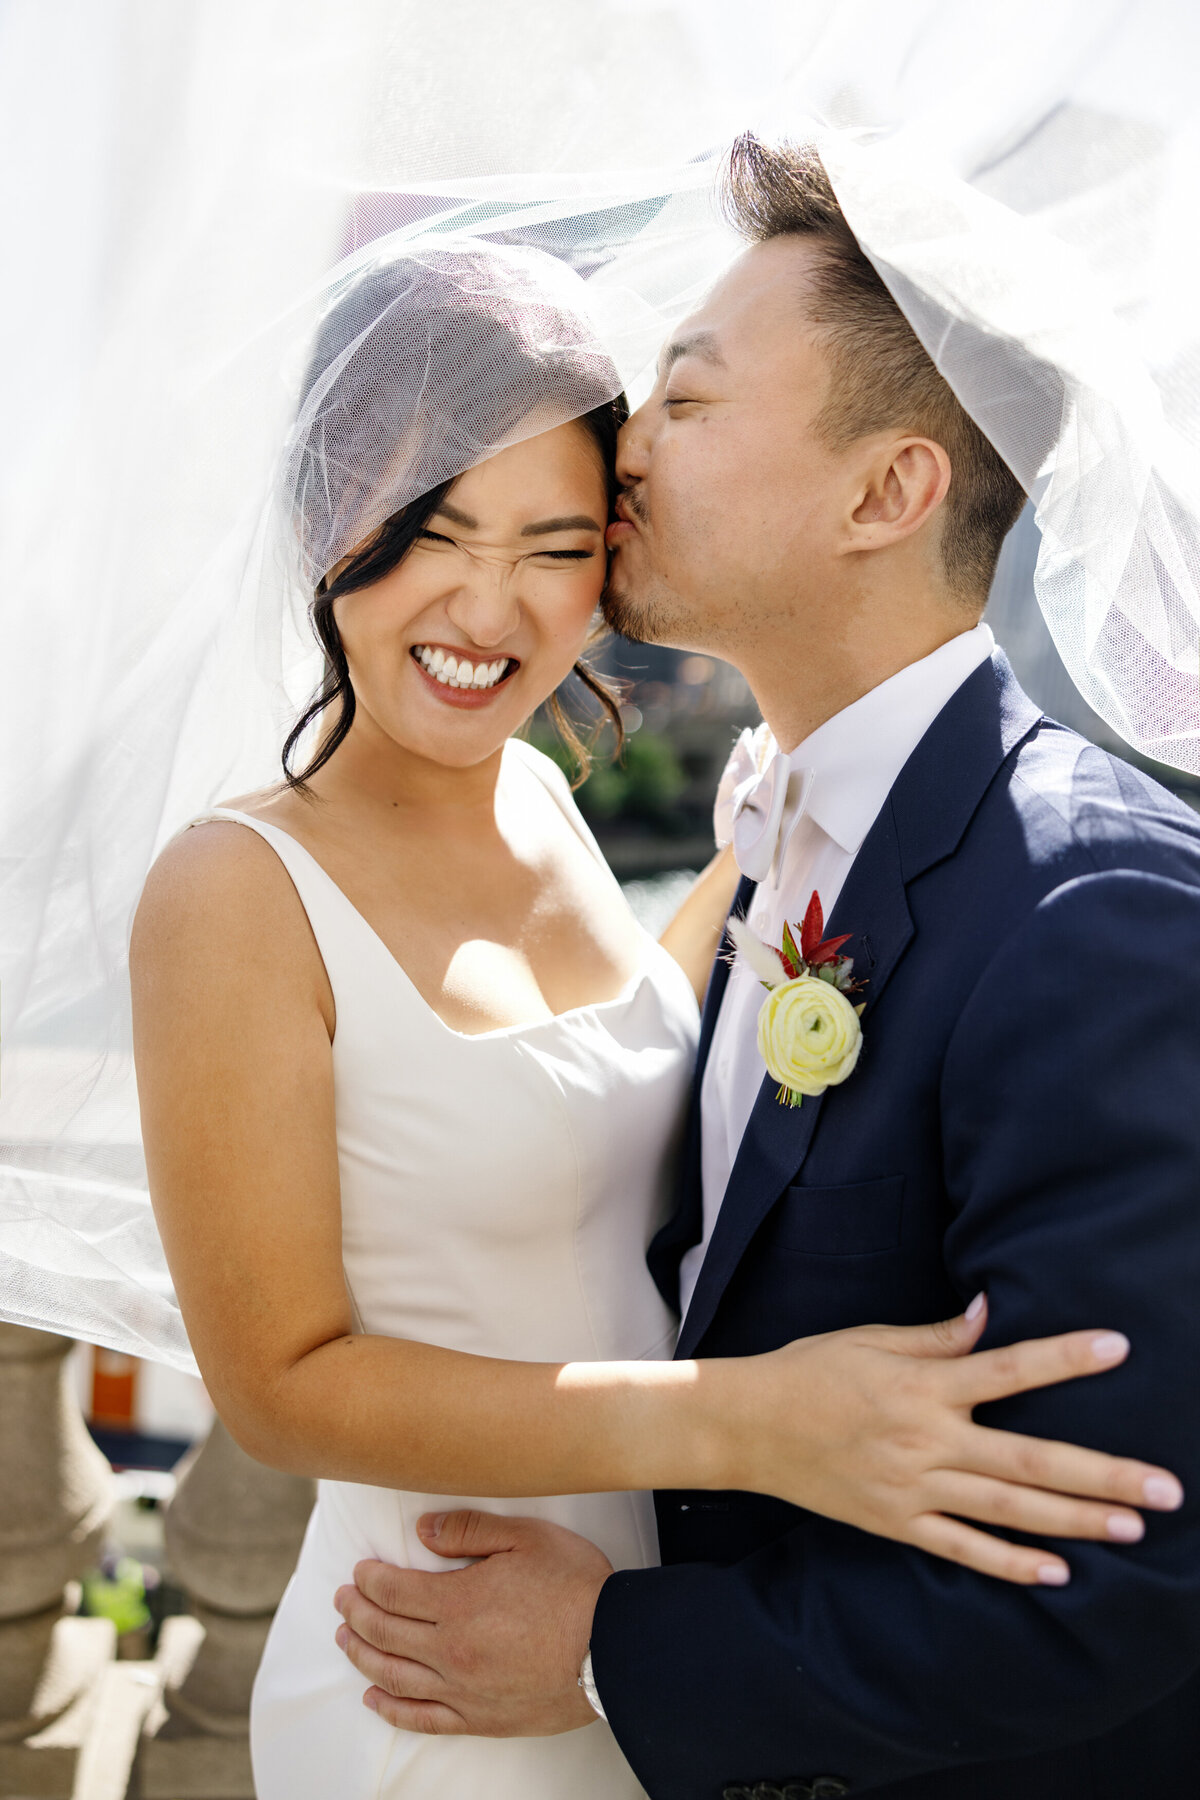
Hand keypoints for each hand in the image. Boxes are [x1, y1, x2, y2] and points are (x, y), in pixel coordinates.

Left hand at [334, 1512, 611, 1734]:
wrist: (615, 1649)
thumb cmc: (575, 1587)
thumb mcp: (525, 1537)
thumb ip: (469, 1530)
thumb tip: (422, 1531)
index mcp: (458, 1603)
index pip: (393, 1591)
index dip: (369, 1579)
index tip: (357, 1571)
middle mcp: (450, 1651)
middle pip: (385, 1632)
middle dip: (356, 1612)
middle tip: (342, 1599)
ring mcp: (462, 1690)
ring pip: (394, 1676)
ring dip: (361, 1656)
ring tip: (345, 1639)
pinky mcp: (480, 1719)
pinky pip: (422, 1719)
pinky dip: (391, 1709)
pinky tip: (374, 1698)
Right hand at [723, 1296, 1183, 1584]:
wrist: (747, 1426)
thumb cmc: (809, 1371)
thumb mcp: (868, 1337)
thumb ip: (934, 1335)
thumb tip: (989, 1313)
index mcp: (922, 1385)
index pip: (1009, 1369)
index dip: (1066, 1358)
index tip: (1119, 1348)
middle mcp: (925, 1440)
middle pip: (1030, 1460)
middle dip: (1103, 1474)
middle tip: (1165, 1488)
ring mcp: (913, 1488)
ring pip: (1009, 1511)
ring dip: (1076, 1521)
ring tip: (1133, 1527)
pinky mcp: (896, 1524)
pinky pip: (963, 1549)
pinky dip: (1011, 1563)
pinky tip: (1057, 1571)